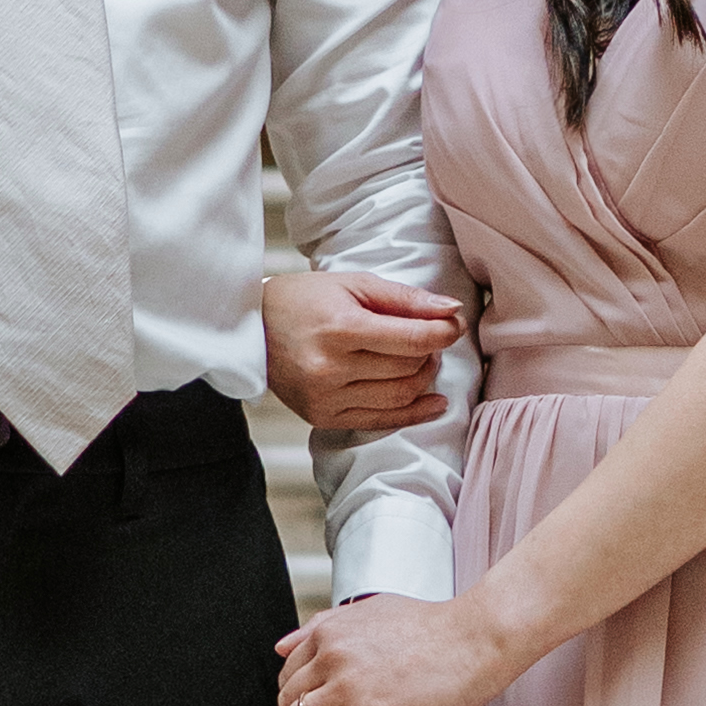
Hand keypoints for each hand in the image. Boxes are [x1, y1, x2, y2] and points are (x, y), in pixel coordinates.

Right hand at [258, 260, 466, 436]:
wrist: (252, 329)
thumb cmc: (303, 300)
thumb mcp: (354, 284)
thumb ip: (405, 299)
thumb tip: (451, 310)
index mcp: (340, 328)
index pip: (413, 339)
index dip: (443, 333)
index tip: (453, 324)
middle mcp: (331, 367)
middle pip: (408, 369)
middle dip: (431, 353)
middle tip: (430, 337)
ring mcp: (325, 397)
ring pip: (399, 396)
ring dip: (423, 379)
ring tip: (422, 361)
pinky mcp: (323, 416)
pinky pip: (380, 421)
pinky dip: (413, 413)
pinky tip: (432, 402)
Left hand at [277, 591, 505, 705]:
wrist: (475, 640)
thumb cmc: (435, 626)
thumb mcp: (372, 611)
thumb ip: (326, 625)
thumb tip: (284, 644)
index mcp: (330, 631)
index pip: (287, 672)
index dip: (295, 698)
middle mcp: (331, 655)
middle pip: (287, 699)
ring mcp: (346, 685)